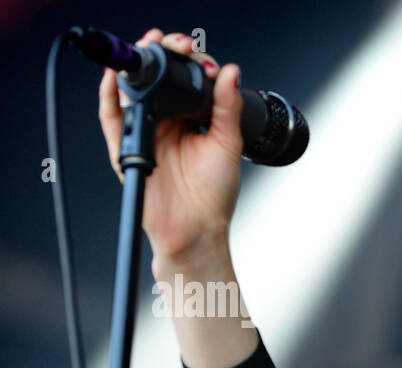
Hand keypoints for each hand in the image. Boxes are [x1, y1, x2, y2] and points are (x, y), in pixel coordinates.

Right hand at [98, 28, 242, 263]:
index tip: (197, 54)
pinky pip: (111, 116)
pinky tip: (116, 77)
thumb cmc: (213, 196)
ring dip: (138, 65)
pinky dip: (109, 95)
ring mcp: (145, 132)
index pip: (185, 80)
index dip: (189, 62)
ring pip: (134, 90)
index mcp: (191, 119)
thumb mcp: (227, 145)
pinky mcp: (126, 147)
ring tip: (149, 46)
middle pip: (158, 78)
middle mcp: (167, 122)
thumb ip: (227, 108)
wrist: (196, 229)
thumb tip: (231, 72)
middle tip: (176, 43)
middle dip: (163, 54)